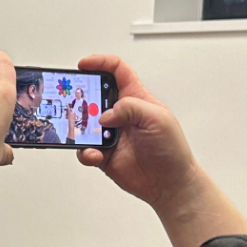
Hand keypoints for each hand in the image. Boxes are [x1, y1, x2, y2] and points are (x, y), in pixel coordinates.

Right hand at [76, 54, 246, 246]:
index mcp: (136, 98)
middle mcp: (121, 114)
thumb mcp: (158, 119)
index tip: (83, 65)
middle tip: (74, 103)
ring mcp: (110, 134)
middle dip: (80, 97)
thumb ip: (131, 108)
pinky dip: (86, 152)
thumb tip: (105, 114)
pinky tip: (95, 155)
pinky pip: (85, 150)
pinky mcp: (103, 154)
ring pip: (84, 124)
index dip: (99, 63)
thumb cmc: (171, 149)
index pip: (116, 71)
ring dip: (80, 128)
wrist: (169, 183)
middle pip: (93, 96)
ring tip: (86, 134)